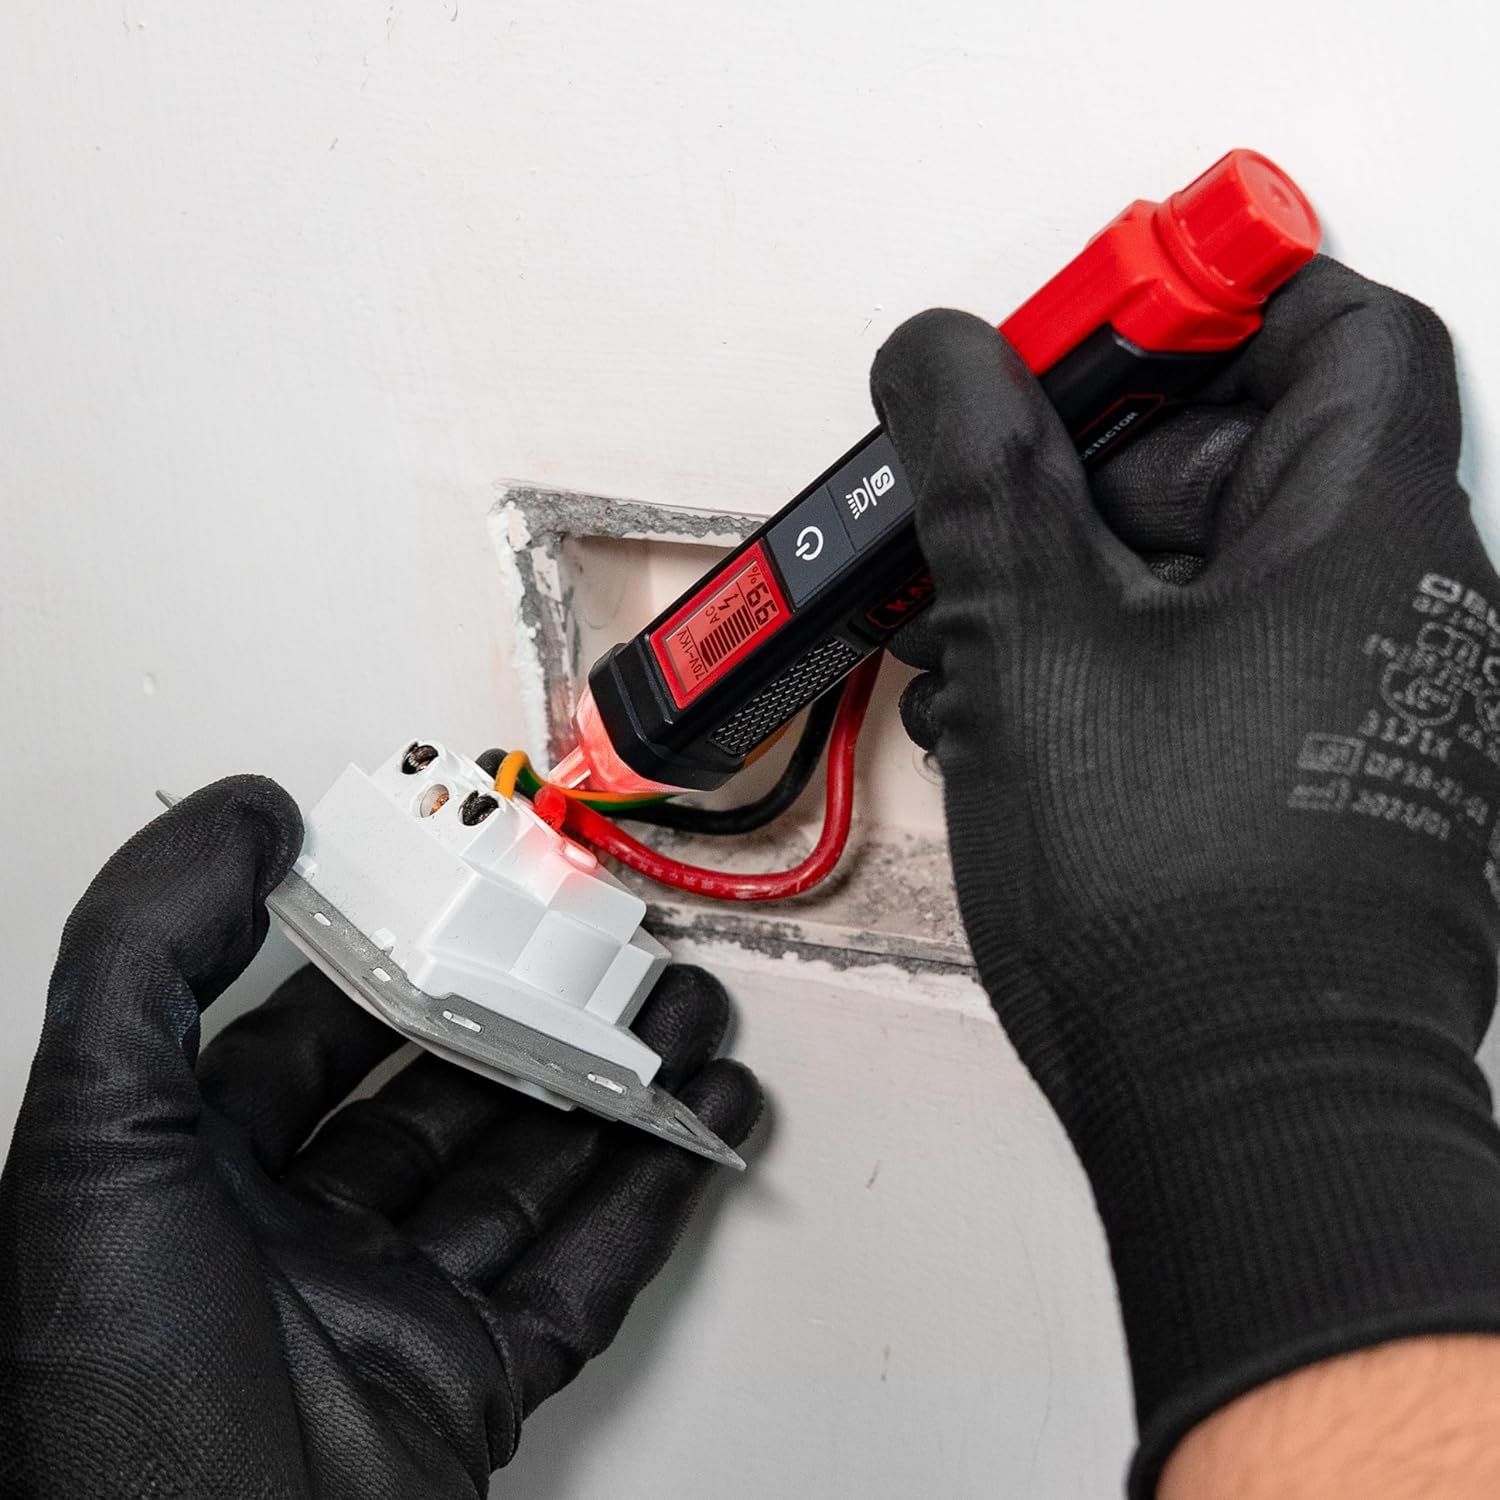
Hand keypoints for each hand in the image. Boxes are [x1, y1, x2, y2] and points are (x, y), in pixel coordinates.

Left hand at [0, 776, 759, 1497]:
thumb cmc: (119, 1413)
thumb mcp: (97, 1139)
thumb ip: (147, 953)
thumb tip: (233, 820)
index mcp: (195, 1182)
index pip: (303, 1033)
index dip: (386, 950)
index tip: (455, 887)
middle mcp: (296, 1241)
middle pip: (443, 1093)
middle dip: (533, 1013)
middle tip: (603, 948)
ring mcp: (394, 1314)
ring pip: (529, 1169)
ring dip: (615, 1088)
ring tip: (680, 1017)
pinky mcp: (476, 1385)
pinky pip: (585, 1272)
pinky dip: (654, 1195)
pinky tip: (696, 1129)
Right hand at [872, 257, 1499, 1495]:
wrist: (1244, 1119)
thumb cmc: (1178, 912)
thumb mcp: (1037, 649)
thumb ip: (985, 478)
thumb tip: (942, 358)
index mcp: (1365, 543)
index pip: (1339, 332)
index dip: (1209, 304)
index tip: (1088, 330)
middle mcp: (1395, 614)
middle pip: (1254, 456)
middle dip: (1100, 467)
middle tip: (984, 498)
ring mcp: (1362, 705)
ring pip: (1218, 573)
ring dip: (1089, 574)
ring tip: (971, 627)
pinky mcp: (1320, 780)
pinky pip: (1220, 666)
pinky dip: (1122, 657)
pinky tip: (1018, 708)